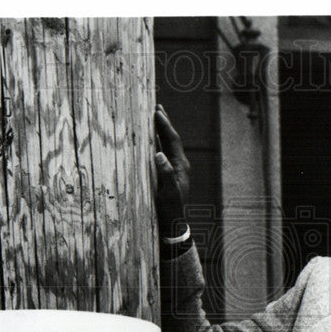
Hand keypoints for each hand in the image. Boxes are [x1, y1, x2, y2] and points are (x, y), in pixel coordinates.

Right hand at [154, 104, 190, 238]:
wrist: (172, 225)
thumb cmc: (170, 210)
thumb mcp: (168, 193)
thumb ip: (165, 174)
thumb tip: (159, 154)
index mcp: (181, 166)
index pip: (173, 140)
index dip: (165, 124)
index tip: (156, 111)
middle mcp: (179, 164)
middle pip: (171, 138)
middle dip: (163, 122)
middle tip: (156, 106)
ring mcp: (173, 169)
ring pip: (166, 145)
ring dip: (159, 131)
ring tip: (152, 116)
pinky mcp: (167, 174)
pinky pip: (161, 153)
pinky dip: (155, 143)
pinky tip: (149, 138)